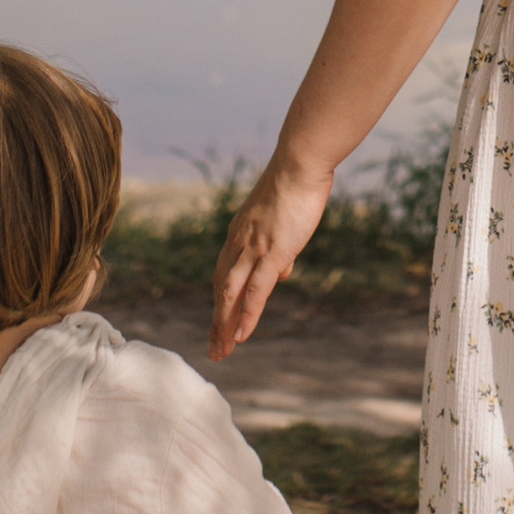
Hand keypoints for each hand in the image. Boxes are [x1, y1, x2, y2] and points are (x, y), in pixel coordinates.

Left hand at [210, 149, 332, 358]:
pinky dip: (245, 315)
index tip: (218, 324)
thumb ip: (279, 246)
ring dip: (224, 325)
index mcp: (238, 233)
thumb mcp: (282, 219)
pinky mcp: (272, 253)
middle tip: (214, 349)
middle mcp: (238, 243)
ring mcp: (253, 249)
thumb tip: (282, 271)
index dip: (219, 302)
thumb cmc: (296, 185)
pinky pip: (255, 291)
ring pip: (230, 294)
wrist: (299, 163)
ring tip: (222, 351)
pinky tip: (241, 335)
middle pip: (220, 289)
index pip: (223, 274)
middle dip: (216, 321)